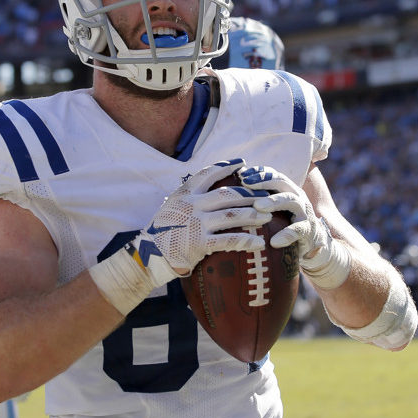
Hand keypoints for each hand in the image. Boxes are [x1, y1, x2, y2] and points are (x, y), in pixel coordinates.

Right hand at [136, 159, 270, 280]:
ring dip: (253, 216)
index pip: (208, 174)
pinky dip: (246, 241)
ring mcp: (196, 223)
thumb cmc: (163, 230)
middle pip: (228, 195)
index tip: (243, 163)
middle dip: (250, 195)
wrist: (150, 254)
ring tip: (267, 217)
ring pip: (232, 215)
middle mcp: (191, 205)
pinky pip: (229, 240)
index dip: (227, 166)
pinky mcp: (200, 243)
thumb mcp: (171, 206)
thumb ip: (188, 196)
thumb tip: (207, 185)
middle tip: (265, 197)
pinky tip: (259, 242)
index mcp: (185, 193)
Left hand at [239, 165, 350, 288]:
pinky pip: (298, 230)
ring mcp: (304, 212)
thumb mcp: (272, 209)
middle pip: (281, 181)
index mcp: (286, 189)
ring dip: (274, 202)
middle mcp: (296, 196)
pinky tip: (274, 241)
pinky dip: (287, 235)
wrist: (311, 243)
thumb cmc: (284, 223)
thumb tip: (226, 193)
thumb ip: (256, 199)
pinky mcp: (308, 230)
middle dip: (263, 180)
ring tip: (258, 207)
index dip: (257, 172)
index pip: (272, 174)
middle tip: (245, 183)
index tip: (240, 174)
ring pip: (291, 200)